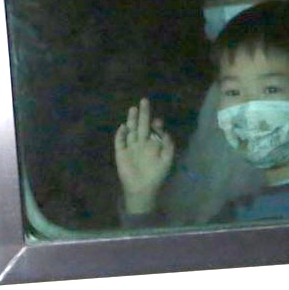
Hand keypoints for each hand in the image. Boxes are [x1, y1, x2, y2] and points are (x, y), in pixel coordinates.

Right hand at [114, 98, 174, 213]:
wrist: (142, 189)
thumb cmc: (156, 175)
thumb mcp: (167, 160)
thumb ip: (168, 146)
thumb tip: (165, 132)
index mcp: (153, 143)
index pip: (154, 129)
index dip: (155, 124)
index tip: (157, 121)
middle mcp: (141, 142)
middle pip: (142, 125)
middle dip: (143, 114)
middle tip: (145, 101)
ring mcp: (130, 146)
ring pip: (131, 130)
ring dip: (131, 119)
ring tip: (133, 109)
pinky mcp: (120, 152)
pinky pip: (120, 141)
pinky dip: (121, 134)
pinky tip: (124, 127)